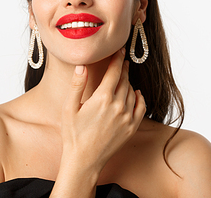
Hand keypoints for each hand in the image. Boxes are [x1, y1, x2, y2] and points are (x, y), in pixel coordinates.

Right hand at [60, 48, 146, 172]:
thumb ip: (77, 85)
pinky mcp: (132, 128)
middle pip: (124, 80)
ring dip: (128, 82)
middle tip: (122, 60)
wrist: (84, 161)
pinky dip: (140, 97)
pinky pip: (141, 107)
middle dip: (123, 68)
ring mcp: (127, 117)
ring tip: (124, 77)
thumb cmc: (73, 134)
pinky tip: (136, 93)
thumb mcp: (69, 108)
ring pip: (132, 92)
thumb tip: (82, 65)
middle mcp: (118, 106)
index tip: (120, 50)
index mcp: (102, 98)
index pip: (114, 72)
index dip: (117, 59)